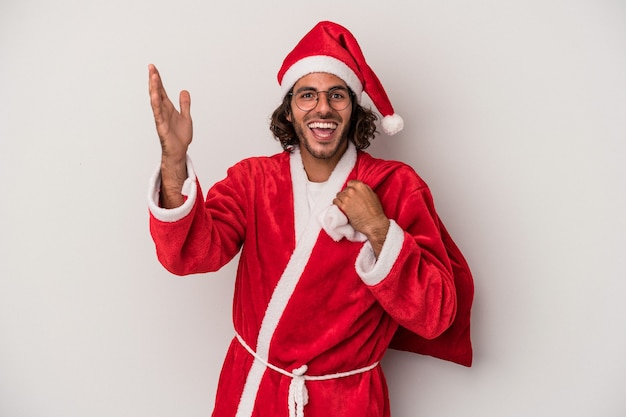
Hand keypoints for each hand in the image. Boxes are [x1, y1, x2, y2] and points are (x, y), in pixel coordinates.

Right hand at [148, 64, 192, 206]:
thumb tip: (184, 91)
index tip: (153, 68)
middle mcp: (163, 111)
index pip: (161, 91)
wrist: (179, 152)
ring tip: (153, 76)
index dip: (158, 80)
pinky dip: (156, 104)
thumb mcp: (186, 116)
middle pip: (157, 92)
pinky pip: (158, 114)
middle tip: (151, 67)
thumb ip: (185, 104)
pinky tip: (155, 96)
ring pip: (156, 101)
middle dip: (153, 80)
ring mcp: (161, 118)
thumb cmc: (180, 137)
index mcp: (168, 108)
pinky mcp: (161, 126)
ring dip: (154, 89)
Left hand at [333, 180, 389, 256]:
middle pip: (344, 190)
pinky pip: (335, 202)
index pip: (350, 183)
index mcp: (360, 186)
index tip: (351, 193)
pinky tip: (341, 208)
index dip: (351, 188)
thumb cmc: (375, 211)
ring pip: (339, 195)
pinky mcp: (342, 207)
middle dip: (346, 195)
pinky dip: (337, 204)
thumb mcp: (373, 195)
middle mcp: (352, 190)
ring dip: (341, 200)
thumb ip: (364, 190)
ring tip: (346, 205)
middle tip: (350, 202)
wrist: (373, 223)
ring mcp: (346, 198)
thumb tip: (358, 189)